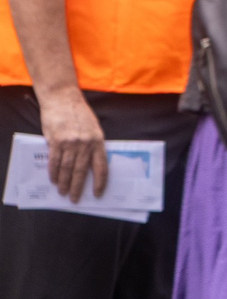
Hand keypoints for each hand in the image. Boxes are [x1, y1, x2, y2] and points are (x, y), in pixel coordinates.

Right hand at [35, 87, 105, 202]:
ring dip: (64, 182)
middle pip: (81, 171)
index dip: (99, 182)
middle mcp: (85, 144)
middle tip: (74, 199)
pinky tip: (53, 179)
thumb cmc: (80, 114)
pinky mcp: (56, 141)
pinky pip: (54, 161)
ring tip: (62, 192)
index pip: (101, 167)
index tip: (97, 194)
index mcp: (98, 141)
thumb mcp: (94, 128)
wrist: (63, 99)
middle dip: (77, 187)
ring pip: (66, 168)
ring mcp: (70, 143)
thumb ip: (93, 145)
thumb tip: (91, 166)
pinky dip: (53, 172)